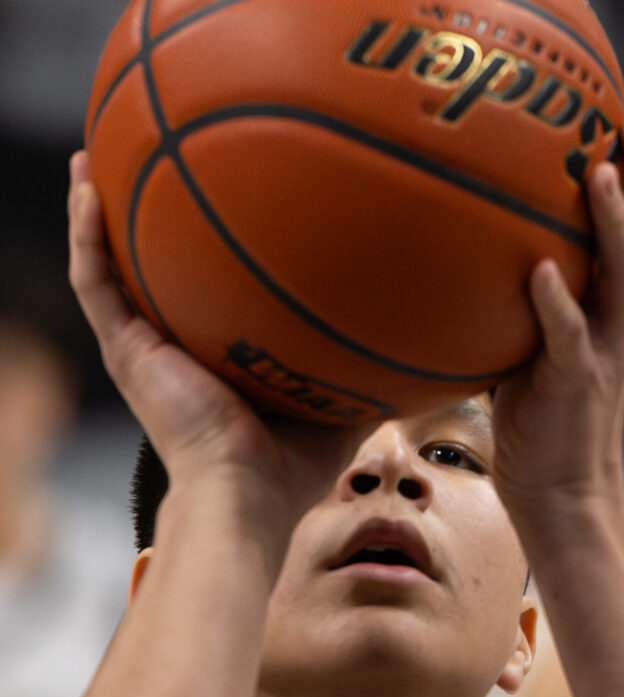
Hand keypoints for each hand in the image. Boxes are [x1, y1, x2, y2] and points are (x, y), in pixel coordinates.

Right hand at [68, 151, 371, 536]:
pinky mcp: (126, 353)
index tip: (223, 207)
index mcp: (218, 357)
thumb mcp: (342, 404)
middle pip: (153, 274)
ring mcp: (144, 350)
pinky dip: (84, 235)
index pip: (206, 297)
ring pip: (109, 268)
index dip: (208, 256)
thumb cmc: (292, 466)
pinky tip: (87, 185)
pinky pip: (95, 284)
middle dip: (148, 224)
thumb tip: (423, 338)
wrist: (246, 495)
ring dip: (99, 214)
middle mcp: (175, 349)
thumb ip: (370, 370)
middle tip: (149, 166)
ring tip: (91, 157)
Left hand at [491, 93, 623, 525]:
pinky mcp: (574, 382)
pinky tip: (539, 269)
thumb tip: (481, 255)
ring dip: (617, 221)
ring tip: (598, 170)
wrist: (558, 490)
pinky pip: (571, 336)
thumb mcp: (544, 344)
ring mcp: (606, 350)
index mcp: (623, 307)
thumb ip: (533, 298)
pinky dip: (557, 302)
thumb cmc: (543, 414)